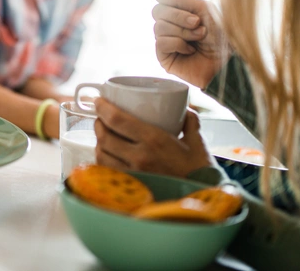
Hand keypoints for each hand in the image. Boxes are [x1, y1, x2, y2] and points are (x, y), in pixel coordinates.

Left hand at [94, 98, 214, 177]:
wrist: (202, 199)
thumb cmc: (200, 171)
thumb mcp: (197, 141)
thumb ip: (189, 122)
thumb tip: (183, 110)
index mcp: (154, 140)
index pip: (117, 120)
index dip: (103, 108)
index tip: (99, 101)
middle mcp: (139, 157)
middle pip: (104, 137)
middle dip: (98, 123)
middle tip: (101, 118)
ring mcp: (133, 174)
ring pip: (102, 155)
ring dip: (98, 143)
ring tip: (103, 136)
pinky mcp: (131, 187)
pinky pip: (107, 172)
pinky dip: (103, 161)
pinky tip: (108, 156)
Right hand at [142, 0, 228, 88]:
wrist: (228, 62)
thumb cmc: (223, 36)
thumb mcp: (204, 9)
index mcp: (183, 8)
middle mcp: (172, 22)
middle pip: (158, 9)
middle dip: (178, 15)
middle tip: (198, 24)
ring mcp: (166, 39)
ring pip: (159, 26)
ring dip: (182, 31)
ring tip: (198, 39)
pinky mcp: (164, 56)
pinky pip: (160, 41)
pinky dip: (178, 44)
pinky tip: (190, 50)